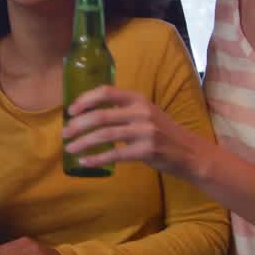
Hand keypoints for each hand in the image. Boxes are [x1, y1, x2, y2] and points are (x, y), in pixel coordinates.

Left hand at [61, 86, 208, 179]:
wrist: (190, 152)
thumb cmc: (161, 132)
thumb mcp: (144, 113)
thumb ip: (122, 110)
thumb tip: (87, 114)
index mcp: (138, 99)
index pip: (106, 92)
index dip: (85, 99)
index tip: (70, 110)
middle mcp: (141, 111)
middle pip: (101, 116)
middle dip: (78, 125)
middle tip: (64, 133)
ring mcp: (145, 131)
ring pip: (105, 135)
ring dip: (83, 142)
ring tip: (70, 148)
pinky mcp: (147, 150)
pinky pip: (115, 154)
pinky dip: (97, 158)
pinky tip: (85, 161)